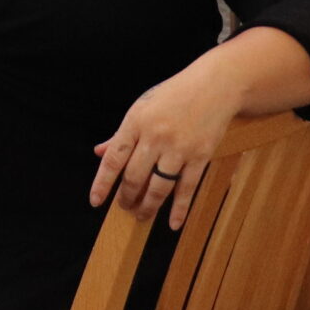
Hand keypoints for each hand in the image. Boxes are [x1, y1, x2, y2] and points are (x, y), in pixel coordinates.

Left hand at [89, 61, 238, 229]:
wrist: (214, 86)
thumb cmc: (174, 96)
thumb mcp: (142, 107)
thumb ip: (121, 134)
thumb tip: (99, 153)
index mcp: (136, 121)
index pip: (113, 158)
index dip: (102, 183)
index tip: (95, 201)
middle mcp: (155, 136)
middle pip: (135, 177)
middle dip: (126, 198)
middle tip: (124, 207)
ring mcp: (179, 147)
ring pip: (159, 187)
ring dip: (148, 206)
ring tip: (141, 215)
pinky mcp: (201, 156)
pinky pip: (187, 188)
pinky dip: (179, 209)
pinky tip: (172, 223)